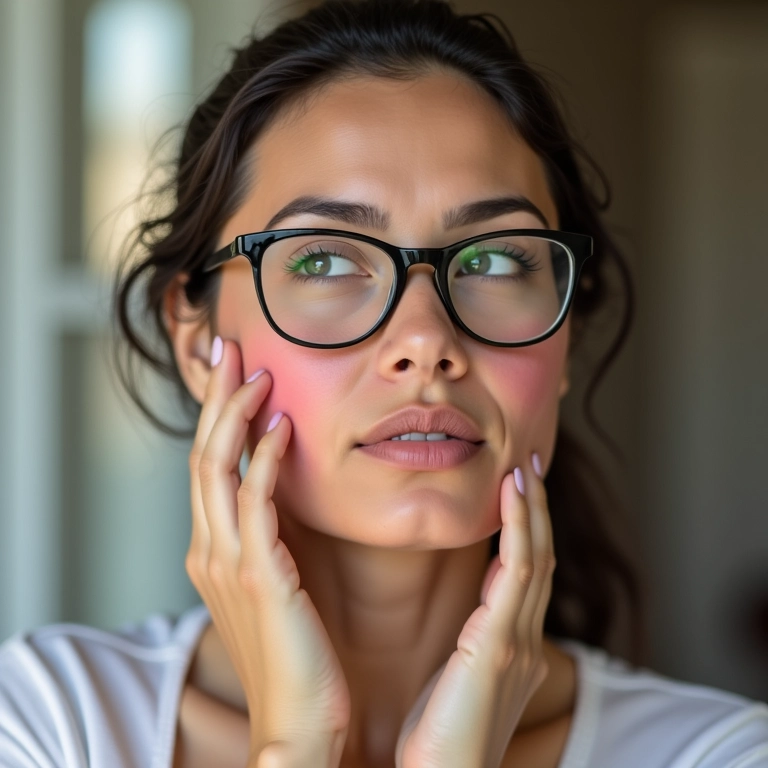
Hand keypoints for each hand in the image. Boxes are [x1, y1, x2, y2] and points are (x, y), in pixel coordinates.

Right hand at [186, 338, 350, 766]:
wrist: (300, 721)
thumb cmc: (294, 652)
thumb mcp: (274, 583)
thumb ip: (271, 537)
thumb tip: (284, 492)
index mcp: (214, 549)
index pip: (209, 466)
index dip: (218, 415)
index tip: (232, 373)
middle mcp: (211, 549)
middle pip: (205, 455)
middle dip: (215, 398)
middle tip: (229, 349)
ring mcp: (229, 561)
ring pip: (219, 469)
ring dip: (235, 415)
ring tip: (254, 371)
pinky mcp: (259, 575)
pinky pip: (255, 503)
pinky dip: (264, 459)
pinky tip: (281, 425)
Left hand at [395, 456, 553, 767]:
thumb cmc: (440, 739)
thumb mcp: (460, 681)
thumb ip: (474, 646)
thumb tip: (472, 619)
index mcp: (514, 648)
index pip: (528, 577)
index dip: (527, 531)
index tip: (518, 494)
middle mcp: (525, 641)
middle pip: (540, 559)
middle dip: (537, 511)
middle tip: (529, 467)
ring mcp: (518, 643)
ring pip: (535, 558)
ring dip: (531, 510)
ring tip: (523, 470)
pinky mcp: (499, 645)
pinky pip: (518, 572)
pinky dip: (519, 528)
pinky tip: (511, 497)